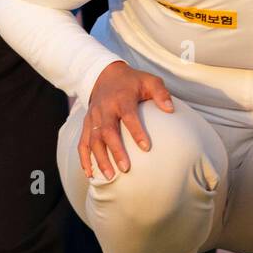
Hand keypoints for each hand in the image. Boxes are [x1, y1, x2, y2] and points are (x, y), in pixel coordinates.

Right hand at [79, 61, 174, 179]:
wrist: (105, 75)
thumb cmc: (132, 81)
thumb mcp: (149, 80)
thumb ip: (161, 93)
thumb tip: (170, 109)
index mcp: (122, 98)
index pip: (128, 115)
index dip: (136, 131)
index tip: (146, 148)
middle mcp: (105, 108)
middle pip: (107, 131)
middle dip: (115, 150)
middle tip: (125, 169)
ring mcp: (93, 117)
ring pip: (93, 140)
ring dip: (99, 159)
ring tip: (109, 177)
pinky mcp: (87, 123)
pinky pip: (82, 142)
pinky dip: (84, 158)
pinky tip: (89, 173)